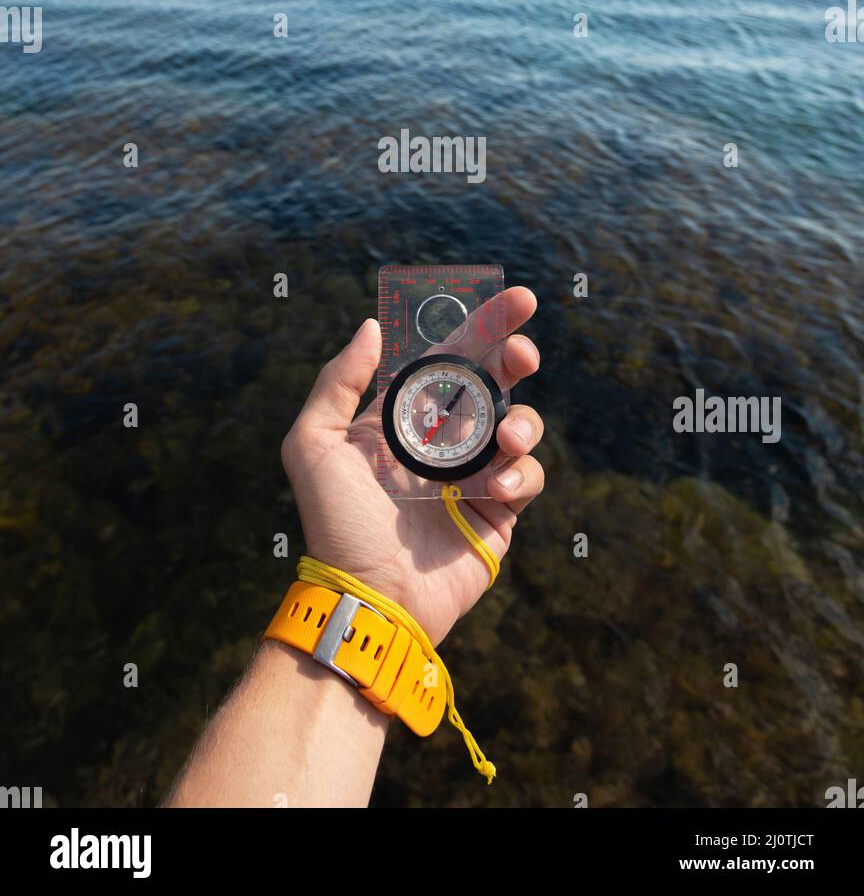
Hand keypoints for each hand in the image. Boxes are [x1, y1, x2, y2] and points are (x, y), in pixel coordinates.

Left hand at [281, 287, 542, 645]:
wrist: (370, 599)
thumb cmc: (335, 524)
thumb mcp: (313, 446)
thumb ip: (337, 383)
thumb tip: (373, 327)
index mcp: (403, 416)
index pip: (448, 356)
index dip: (482, 322)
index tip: (514, 296)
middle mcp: (441, 439)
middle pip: (493, 379)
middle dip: (514, 354)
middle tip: (521, 351)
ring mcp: (474, 474)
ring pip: (520, 423)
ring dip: (523, 420)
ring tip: (505, 439)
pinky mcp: (499, 512)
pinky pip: (528, 477)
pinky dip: (524, 473)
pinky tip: (499, 487)